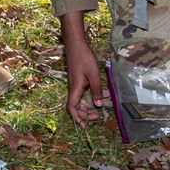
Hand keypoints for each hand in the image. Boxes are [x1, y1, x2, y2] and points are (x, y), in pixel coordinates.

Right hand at [60, 12, 103, 127]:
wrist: (75, 45)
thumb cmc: (84, 58)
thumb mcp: (94, 74)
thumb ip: (96, 90)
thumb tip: (98, 105)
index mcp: (75, 89)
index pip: (71, 108)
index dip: (77, 118)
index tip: (85, 125)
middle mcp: (72, 88)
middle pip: (74, 107)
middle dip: (84, 115)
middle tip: (97, 117)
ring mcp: (74, 84)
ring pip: (76, 101)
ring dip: (84, 108)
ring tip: (96, 111)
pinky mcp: (76, 80)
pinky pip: (78, 95)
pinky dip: (84, 101)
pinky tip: (92, 100)